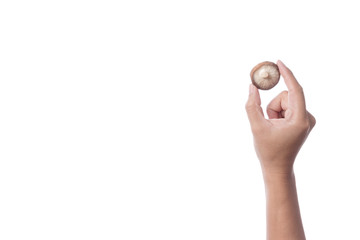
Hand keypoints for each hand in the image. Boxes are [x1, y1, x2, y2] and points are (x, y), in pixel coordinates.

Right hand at [245, 60, 315, 176]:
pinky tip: (277, 127)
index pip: (295, 90)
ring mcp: (307, 119)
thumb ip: (252, 105)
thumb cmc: (267, 150)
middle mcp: (308, 118)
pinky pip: (288, 106)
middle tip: (268, 120)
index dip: (287, 74)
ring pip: (286, 101)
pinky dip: (278, 113)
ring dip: (274, 111)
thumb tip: (252, 86)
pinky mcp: (303, 120)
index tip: (278, 62)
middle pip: (287, 96)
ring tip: (272, 127)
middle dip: (273, 106)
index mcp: (300, 120)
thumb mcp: (256, 126)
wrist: (277, 167)